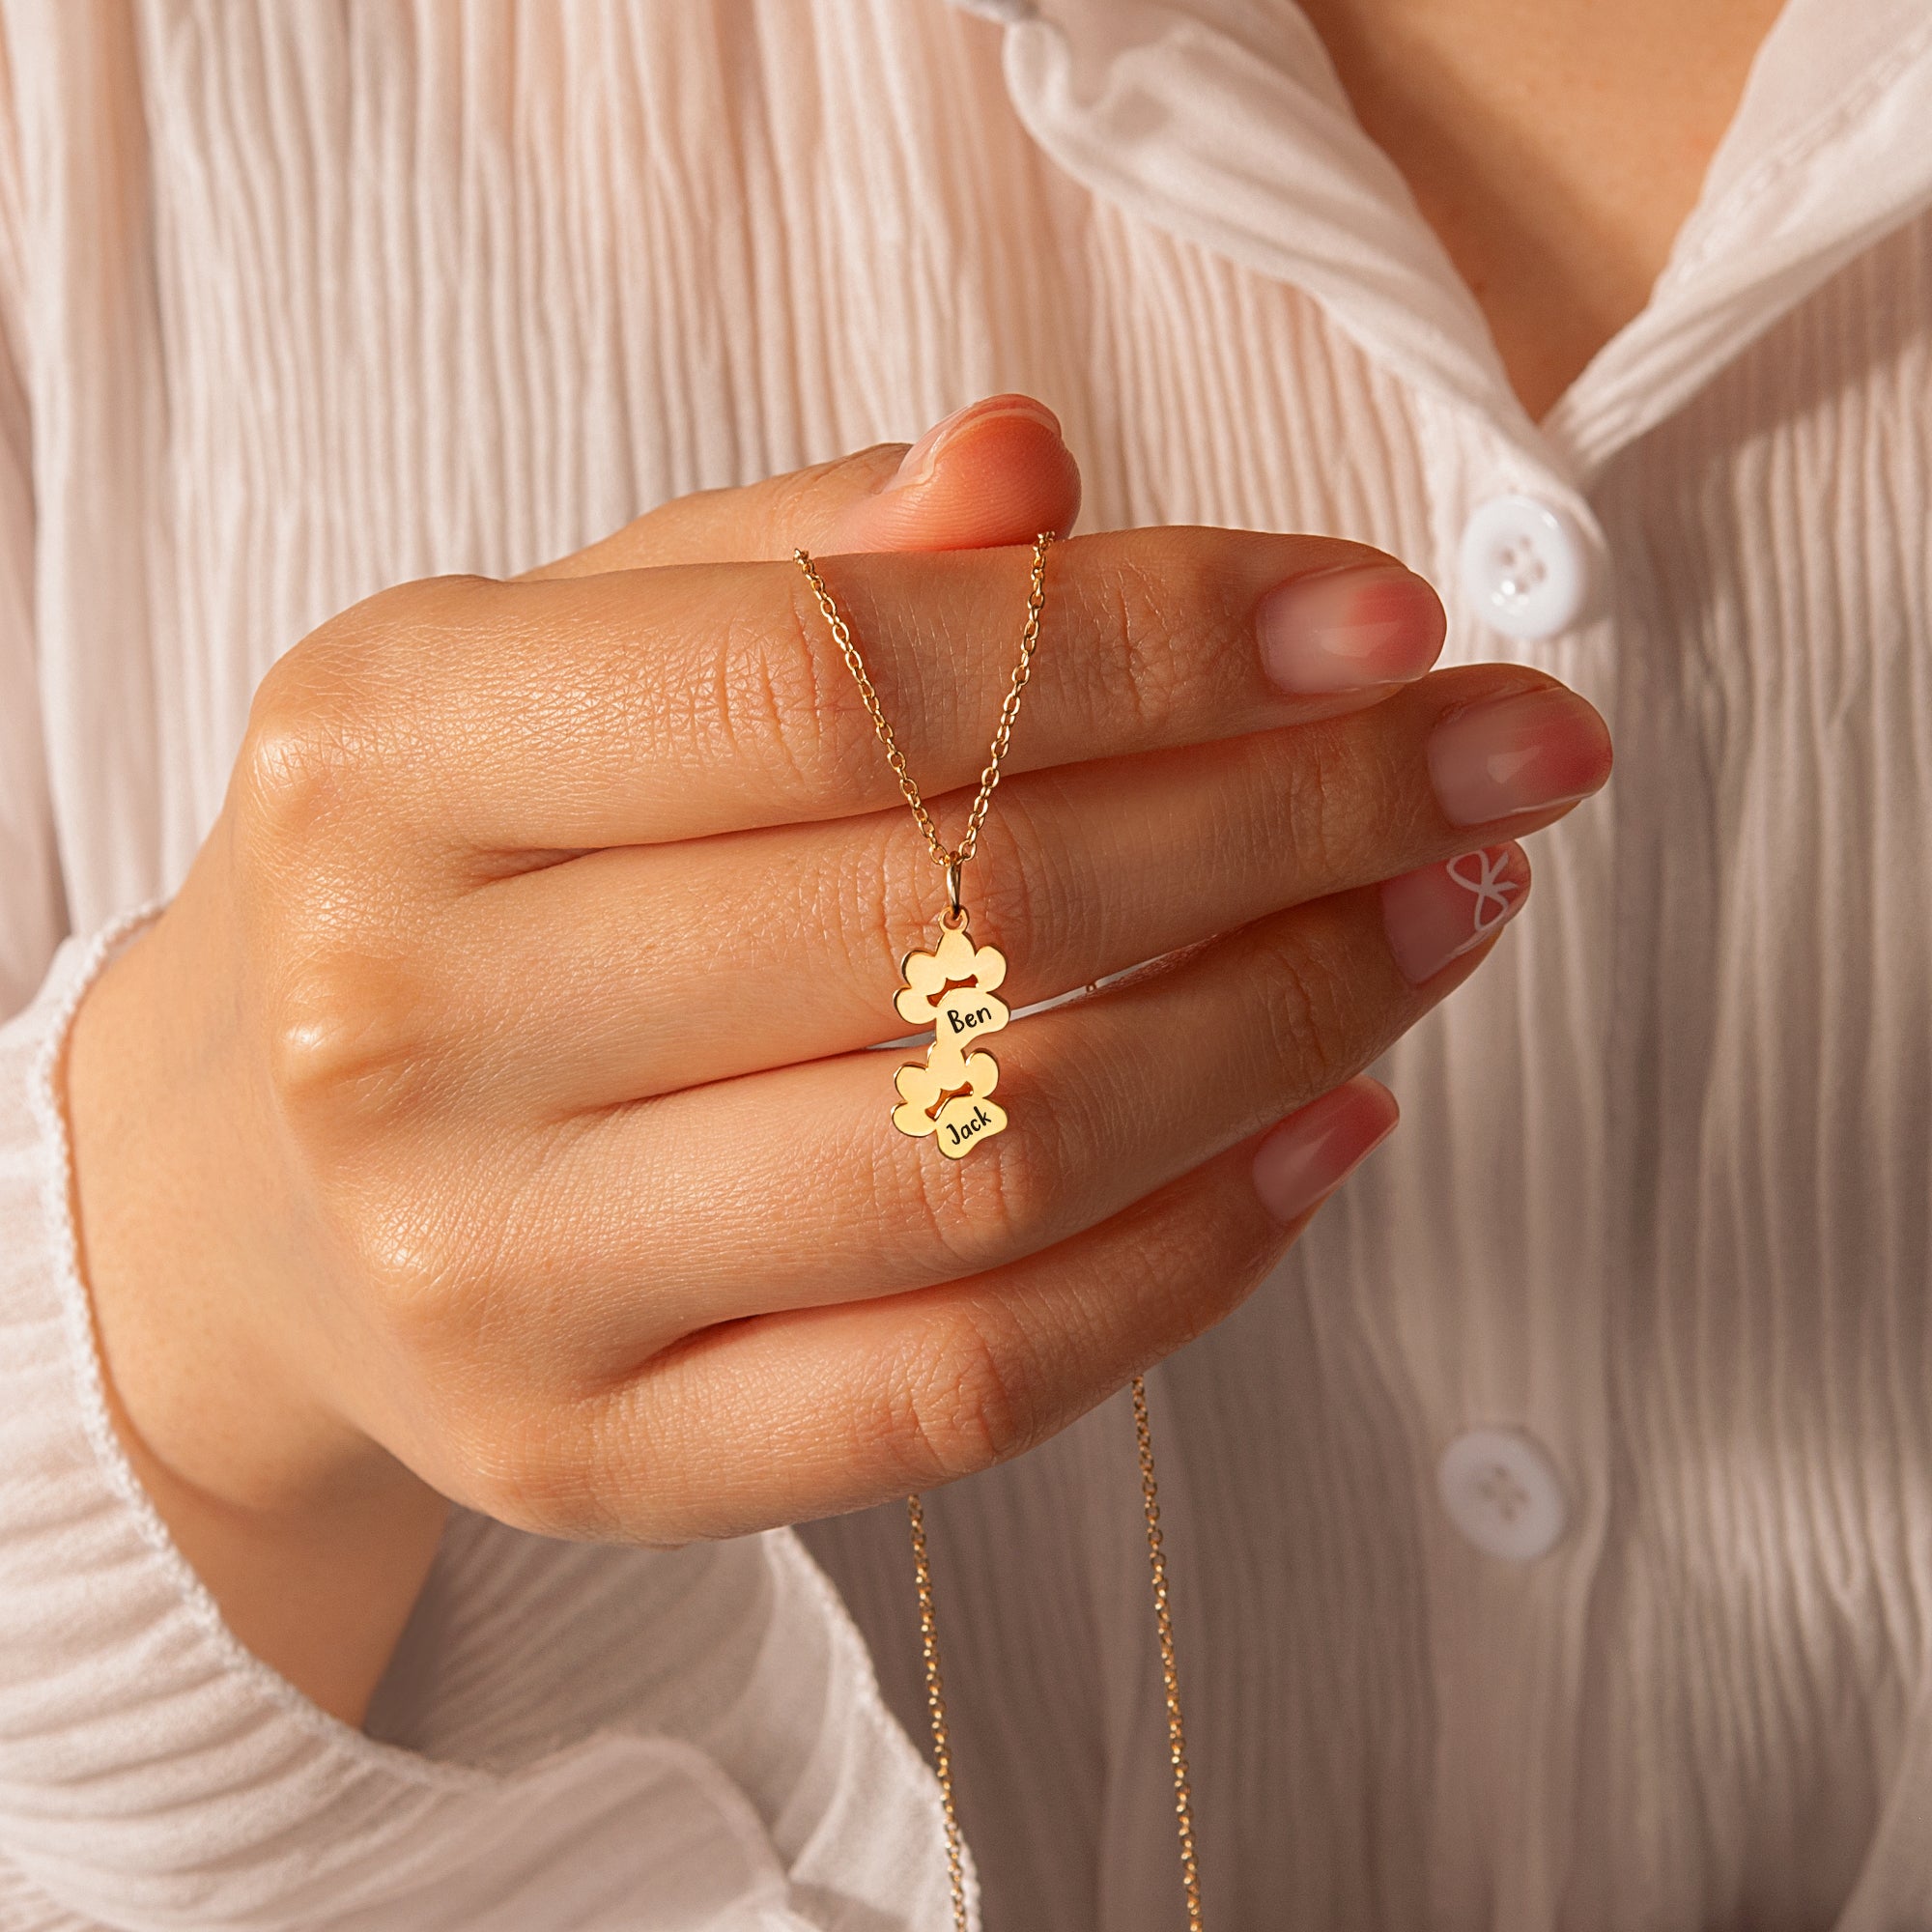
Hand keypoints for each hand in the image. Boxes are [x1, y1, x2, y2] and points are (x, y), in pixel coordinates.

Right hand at [66, 396, 1609, 1722]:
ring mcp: (501, 1279)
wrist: (250, 1172)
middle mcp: (416, 1027)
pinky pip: (962, 1384)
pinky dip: (1192, 1259)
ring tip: (1438, 918)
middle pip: (953, 915)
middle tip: (1492, 760)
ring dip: (1284, 1027)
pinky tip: (1324, 1126)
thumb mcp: (552, 651)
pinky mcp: (596, 1456)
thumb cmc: (452, 874)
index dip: (1153, 641)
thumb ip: (785, 556)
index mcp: (395, 757)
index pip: (836, 676)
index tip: (1388, 623)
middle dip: (1292, 820)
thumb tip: (1038, 470)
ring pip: (991, 1162)